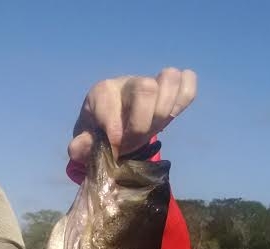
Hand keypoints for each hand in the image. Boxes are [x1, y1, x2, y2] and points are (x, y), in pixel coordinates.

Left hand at [69, 69, 196, 162]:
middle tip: (135, 142)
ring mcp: (151, 80)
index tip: (115, 149)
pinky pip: (188, 82)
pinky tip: (171, 115)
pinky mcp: (171, 87)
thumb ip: (80, 146)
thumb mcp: (84, 142)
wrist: (113, 122)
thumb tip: (80, 149)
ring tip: (154, 127)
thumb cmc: (98, 132)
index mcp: (102, 92)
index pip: (112, 107)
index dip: (116, 135)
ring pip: (170, 78)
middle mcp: (127, 82)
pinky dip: (184, 98)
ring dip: (165, 110)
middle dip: (142, 124)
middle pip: (146, 88)